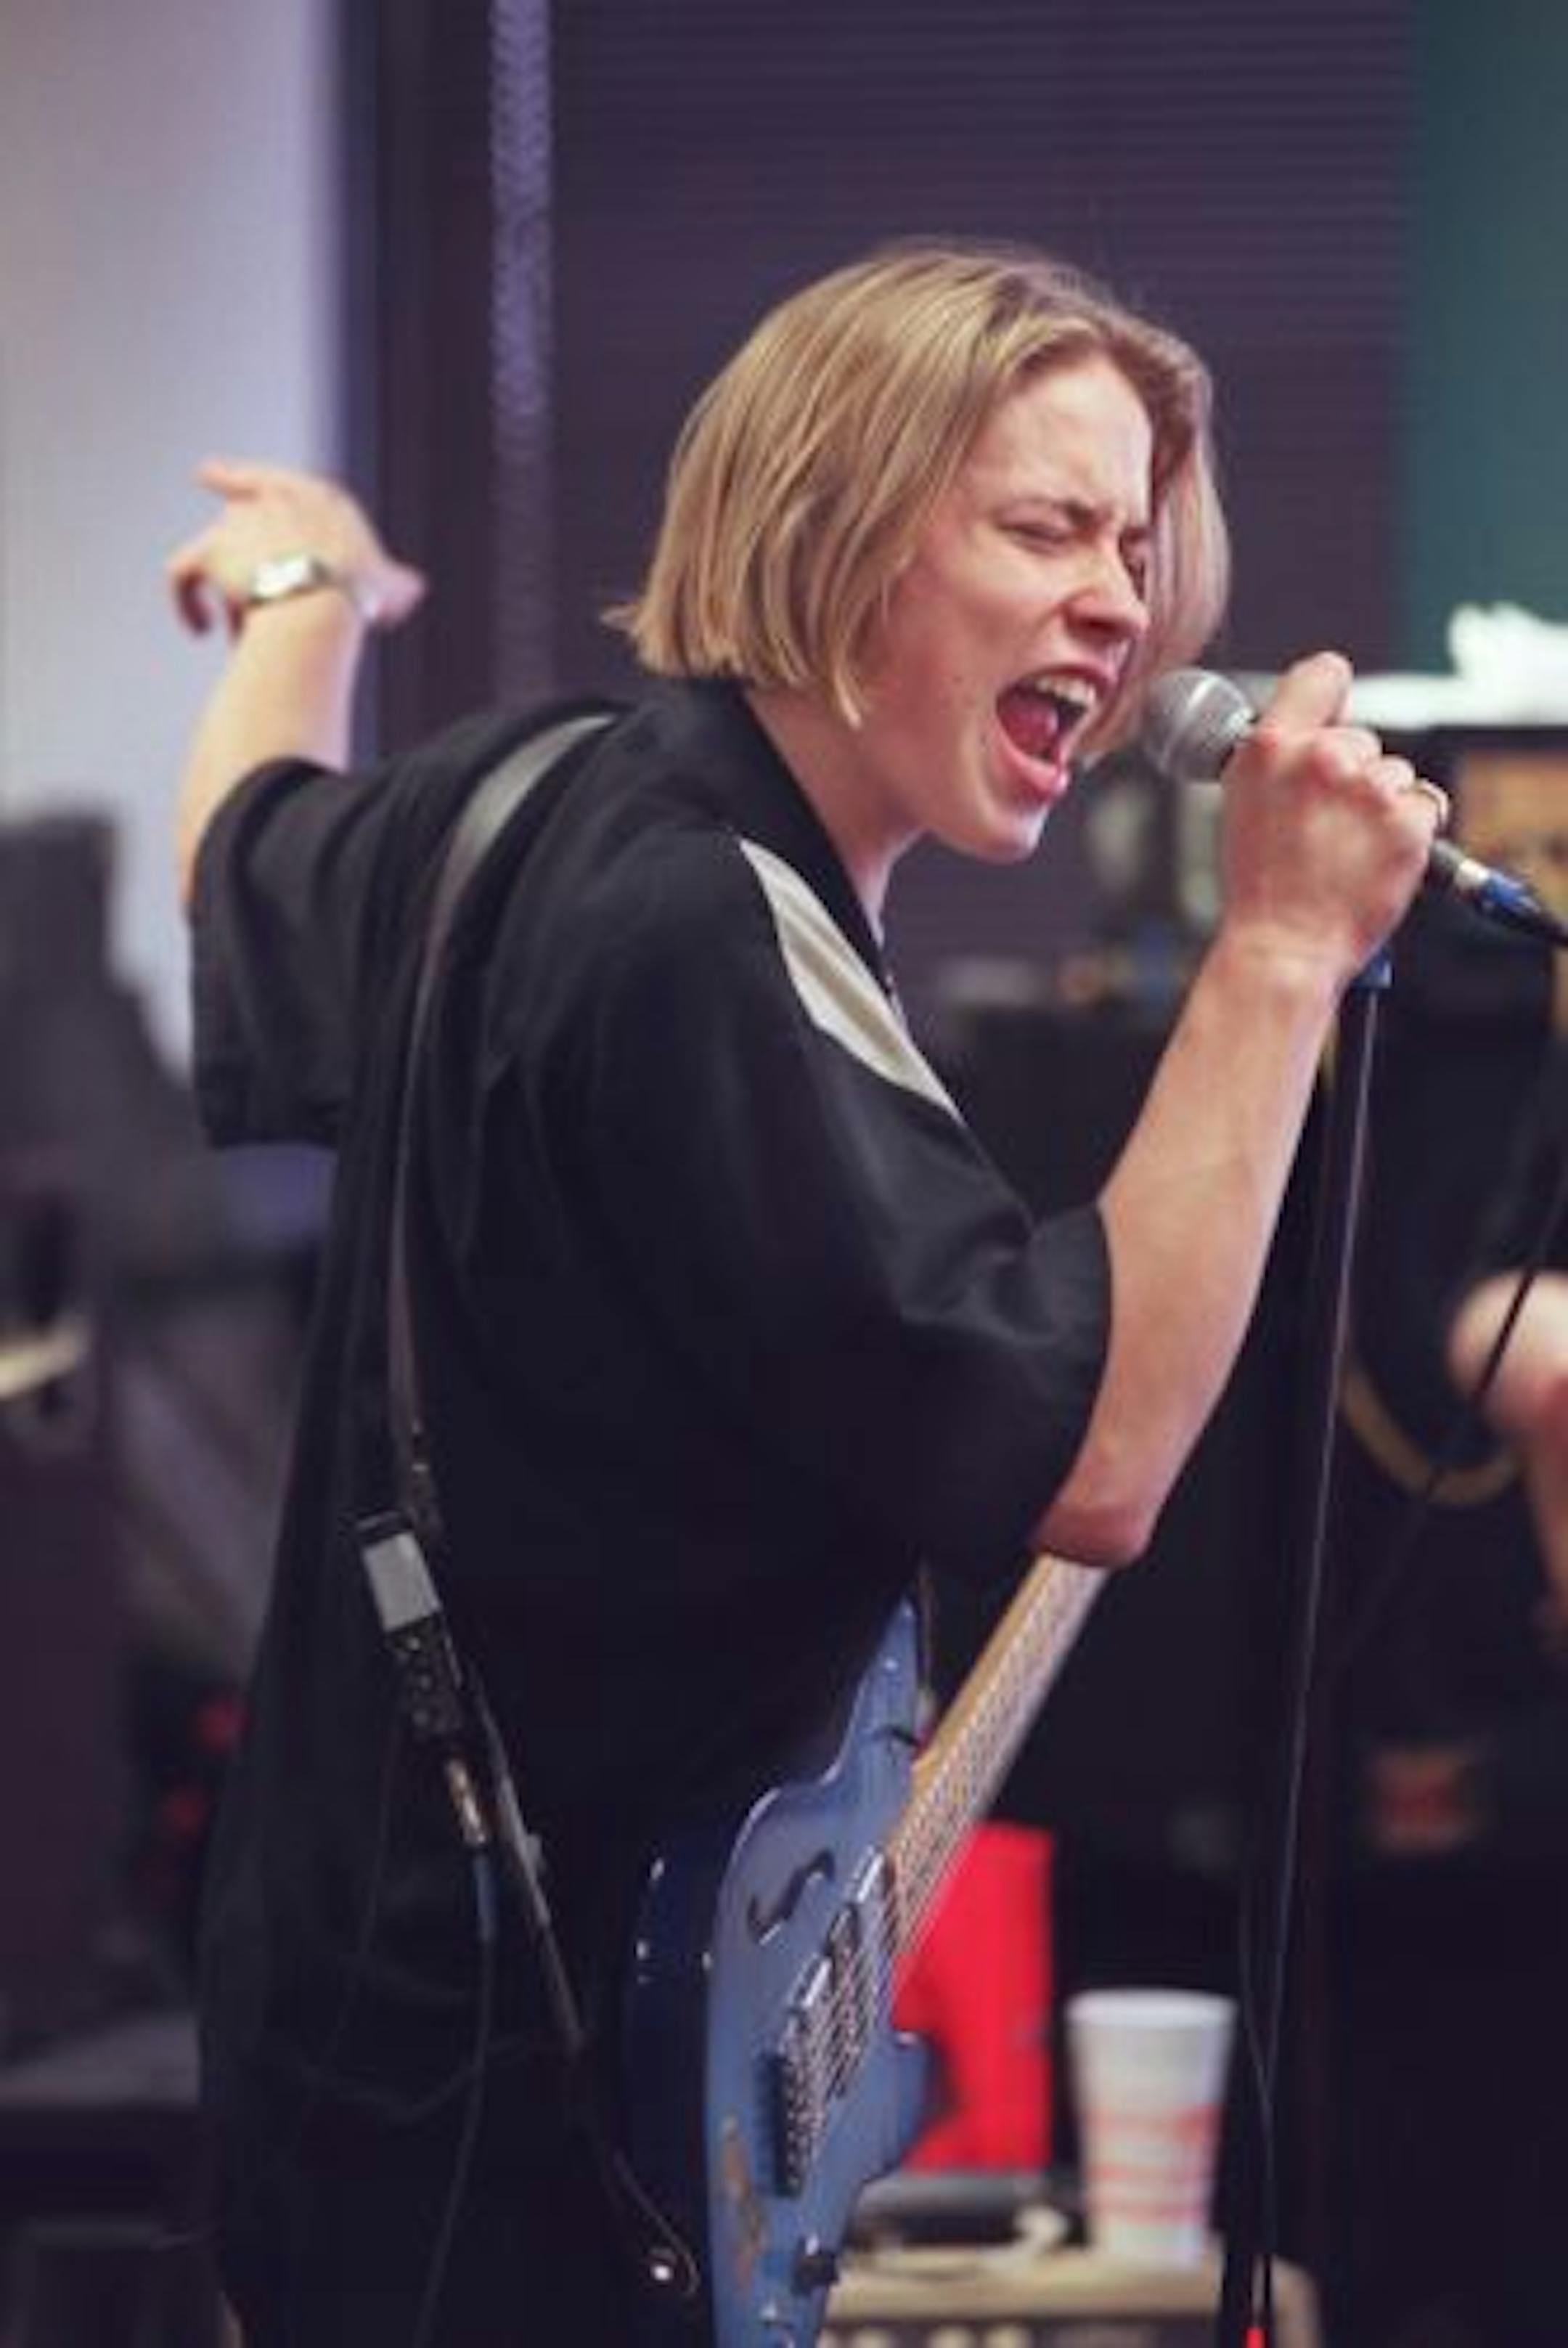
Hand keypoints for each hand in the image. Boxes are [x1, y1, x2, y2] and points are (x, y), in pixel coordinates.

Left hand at [166, 457, 426, 638]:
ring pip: (214, 552)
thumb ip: (394, 580)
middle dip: (238, 553)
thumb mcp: (384, 583)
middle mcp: (269, 499)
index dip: (238, 477)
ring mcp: (236, 522)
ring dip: (222, 590)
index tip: (209, 472)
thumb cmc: (356, 596)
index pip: (268, 480)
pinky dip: (185, 604)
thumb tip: (413, 586)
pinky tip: (199, 629)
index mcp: (312, 499)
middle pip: (238, 518)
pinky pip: (182, 575)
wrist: (322, 601)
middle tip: (243, 595)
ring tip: (234, 629)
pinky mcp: (208, 549)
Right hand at [1217, 650, 1441, 982]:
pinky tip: (1373, 859)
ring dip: (1381, 807)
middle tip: (1326, 823)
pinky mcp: (1409, 822)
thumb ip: (1277, 756)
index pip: (1323, 673)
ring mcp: (1369, 790)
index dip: (1331, 696)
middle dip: (1352, 774)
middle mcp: (1321, 758)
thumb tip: (1314, 731)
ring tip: (1346, 850)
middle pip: (1362, 737)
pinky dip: (1408, 832)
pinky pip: (1424, 805)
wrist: (1285, 948)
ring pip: (1395, 774)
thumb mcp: (1242, 802)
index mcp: (1270, 747)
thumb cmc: (1260, 887)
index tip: (1332, 717)